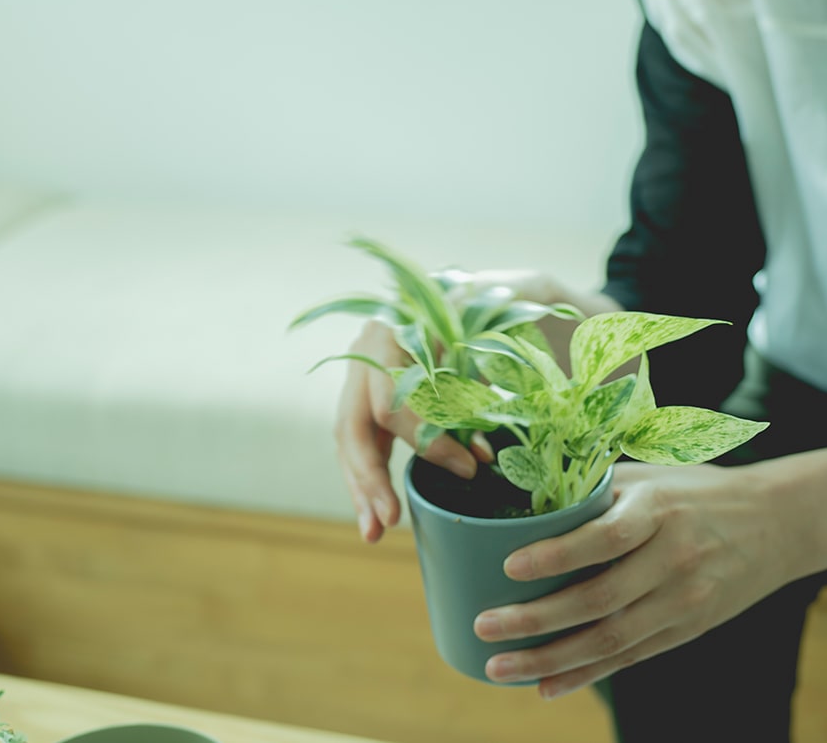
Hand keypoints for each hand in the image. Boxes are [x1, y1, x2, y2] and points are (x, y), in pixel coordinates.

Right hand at [334, 321, 489, 542]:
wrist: (463, 293)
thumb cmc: (474, 316)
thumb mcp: (475, 347)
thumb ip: (472, 398)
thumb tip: (479, 457)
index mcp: (388, 333)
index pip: (392, 400)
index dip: (426, 440)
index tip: (467, 468)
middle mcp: (363, 354)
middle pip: (352, 425)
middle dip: (370, 479)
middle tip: (389, 520)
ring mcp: (359, 376)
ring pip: (347, 440)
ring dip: (361, 489)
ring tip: (374, 533)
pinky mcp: (365, 397)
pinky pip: (358, 442)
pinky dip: (366, 479)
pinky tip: (374, 514)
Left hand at [472, 461, 796, 698]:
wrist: (778, 522)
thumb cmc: (696, 490)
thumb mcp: (650, 476)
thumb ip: (595, 490)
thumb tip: (522, 501)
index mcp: (659, 511)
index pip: (605, 538)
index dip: (557, 555)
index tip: (509, 565)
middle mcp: (675, 558)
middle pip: (600, 599)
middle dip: (537, 619)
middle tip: (485, 626)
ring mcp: (685, 601)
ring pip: (611, 639)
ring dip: (550, 658)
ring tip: (499, 666)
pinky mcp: (688, 630)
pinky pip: (630, 658)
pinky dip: (585, 675)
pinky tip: (544, 686)